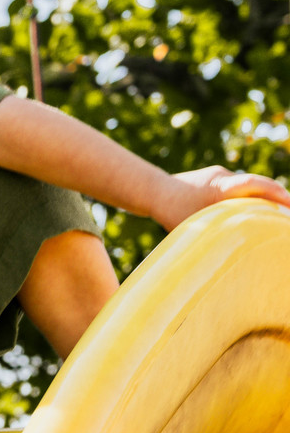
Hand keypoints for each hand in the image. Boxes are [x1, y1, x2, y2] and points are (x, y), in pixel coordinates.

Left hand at [156, 165, 289, 230]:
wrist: (154, 189)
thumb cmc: (171, 211)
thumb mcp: (192, 226)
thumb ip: (211, 235)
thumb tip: (230, 257)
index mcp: (218, 188)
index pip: (252, 184)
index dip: (274, 192)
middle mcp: (224, 177)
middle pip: (258, 185)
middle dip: (280, 198)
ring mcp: (223, 176)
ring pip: (250, 187)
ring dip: (266, 200)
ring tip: (281, 219)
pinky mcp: (220, 179)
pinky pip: (241, 188)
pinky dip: (252, 199)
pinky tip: (258, 216)